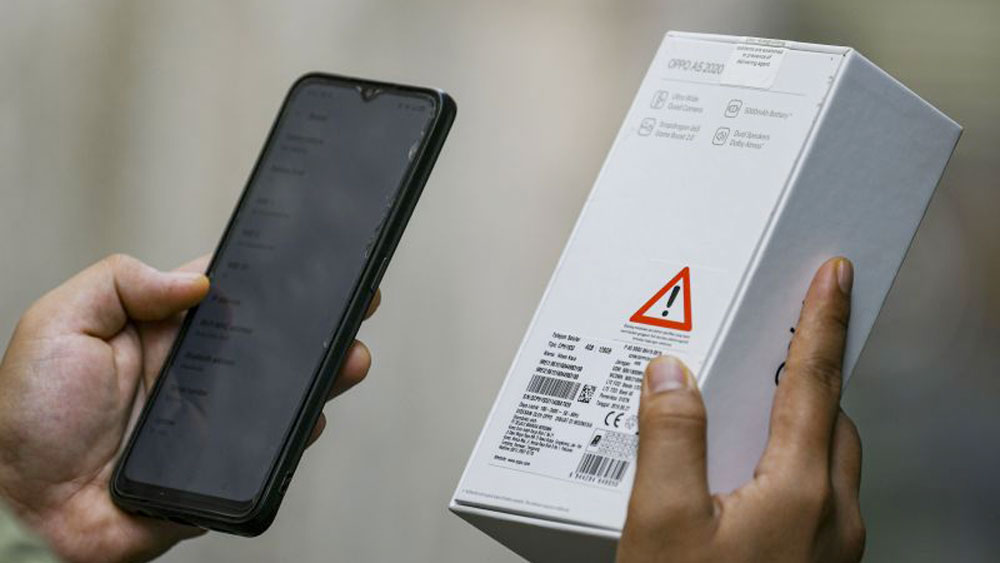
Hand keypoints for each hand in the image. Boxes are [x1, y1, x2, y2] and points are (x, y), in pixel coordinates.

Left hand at [0, 254, 378, 562]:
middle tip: (354, 302)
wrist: (28, 513)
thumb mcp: (57, 325)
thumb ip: (119, 283)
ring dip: (321, 371)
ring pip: (280, 390)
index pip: (228, 292)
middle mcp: (192, 372)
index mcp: (159, 331)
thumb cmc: (29, 421)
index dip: (269, 274)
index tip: (308, 256)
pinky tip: (313, 415)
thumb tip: (197, 279)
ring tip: (351, 355)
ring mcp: (211, 419)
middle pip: (268, 339)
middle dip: (314, 320)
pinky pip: (270, 445)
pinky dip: (298, 431)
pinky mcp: (221, 464)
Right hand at [618, 258, 863, 561]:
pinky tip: (745, 481)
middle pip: (832, 420)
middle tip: (777, 341)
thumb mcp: (661, 524)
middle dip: (809, 374)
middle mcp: (832, 519)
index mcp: (800, 492)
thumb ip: (669, 438)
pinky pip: (819, 496)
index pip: (813, 381)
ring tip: (747, 412)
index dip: (821, 321)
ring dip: (800, 424)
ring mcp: (832, 551)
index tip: (833, 278)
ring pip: (830, 461)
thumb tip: (671, 376)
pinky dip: (792, 467)